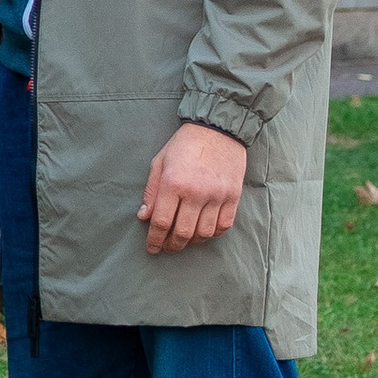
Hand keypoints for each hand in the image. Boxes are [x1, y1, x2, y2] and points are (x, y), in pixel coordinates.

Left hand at [139, 120, 247, 252]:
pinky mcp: (233, 196)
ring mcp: (217, 195)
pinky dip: (213, 234)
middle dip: (172, 245)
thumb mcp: (160, 162)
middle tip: (167, 248)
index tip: (152, 248)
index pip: (161, 222)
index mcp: (174, 183)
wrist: (218, 129)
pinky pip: (224, 225)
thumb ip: (151, 191)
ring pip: (204, 233)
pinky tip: (204, 232)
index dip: (155, 239)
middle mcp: (196, 192)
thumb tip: (144, 217)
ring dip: (192, 242)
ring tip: (184, 241)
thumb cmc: (184, 144)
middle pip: (182, 232)